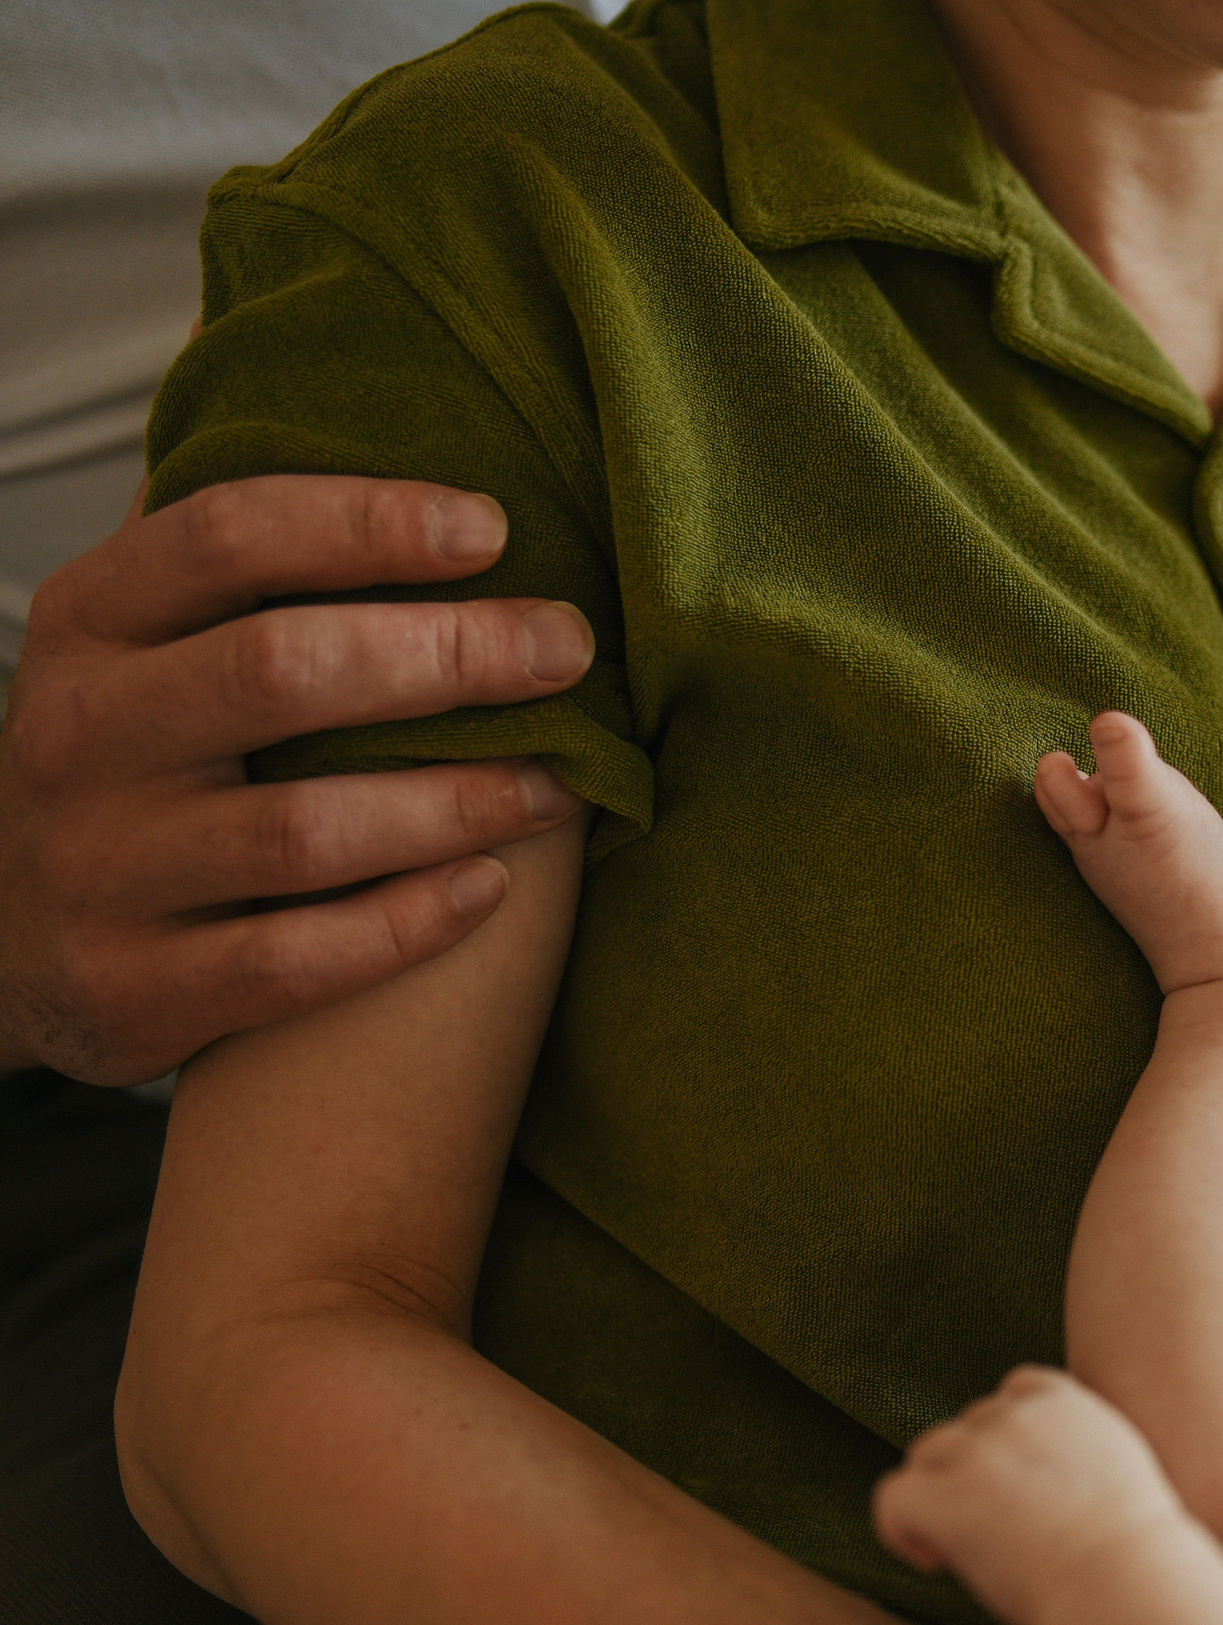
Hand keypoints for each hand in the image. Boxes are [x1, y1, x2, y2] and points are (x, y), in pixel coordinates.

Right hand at [0, 475, 592, 1083]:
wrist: (4, 934)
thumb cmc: (141, 756)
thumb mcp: (152, 639)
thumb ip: (253, 558)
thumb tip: (403, 434)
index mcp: (92, 621)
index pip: (228, 537)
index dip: (368, 523)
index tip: (495, 529)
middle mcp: (76, 736)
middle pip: (281, 672)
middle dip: (448, 656)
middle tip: (567, 649)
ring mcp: (96, 869)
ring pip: (302, 830)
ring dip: (455, 802)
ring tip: (562, 785)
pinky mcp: (128, 991)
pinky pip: (292, 962)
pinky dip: (406, 925)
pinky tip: (490, 889)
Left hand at [874, 1367, 1192, 1624]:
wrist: (1125, 1581)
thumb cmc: (1135, 1553)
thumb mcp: (1119, 1471)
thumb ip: (1075, 1456)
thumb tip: (1034, 1485)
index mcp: (1066, 1402)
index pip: (1017, 1390)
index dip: (1007, 1435)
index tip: (1017, 1484)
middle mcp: (1016, 1415)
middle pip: (969, 1426)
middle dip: (975, 1470)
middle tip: (999, 1530)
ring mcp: (977, 1452)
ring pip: (928, 1454)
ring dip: (939, 1491)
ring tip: (961, 1546)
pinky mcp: (946, 1497)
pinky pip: (893, 1497)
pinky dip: (901, 1528)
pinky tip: (932, 1561)